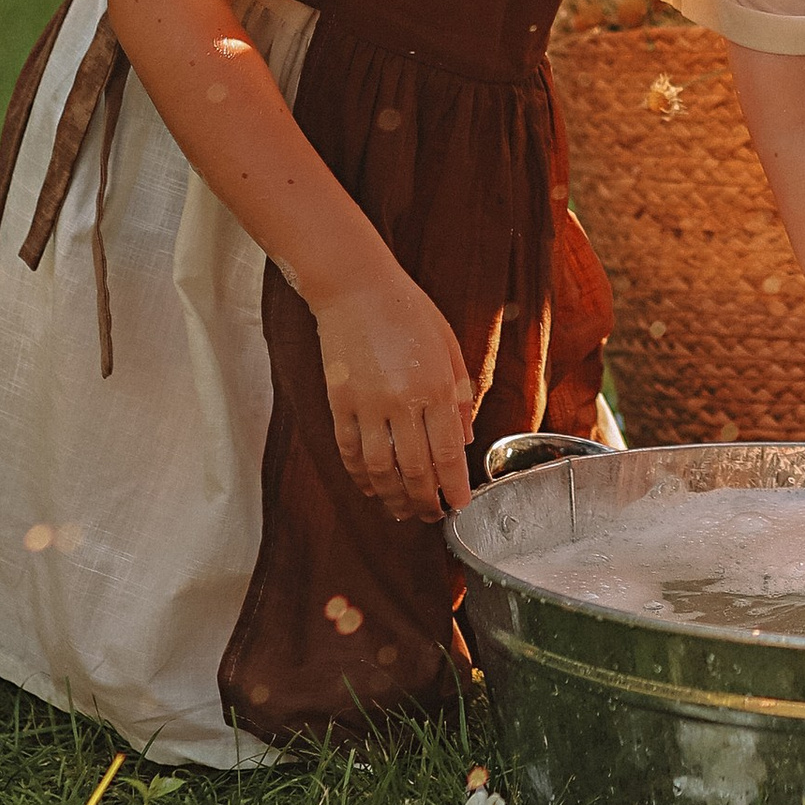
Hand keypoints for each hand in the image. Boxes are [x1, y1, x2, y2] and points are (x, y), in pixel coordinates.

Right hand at [314, 274, 476, 524]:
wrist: (356, 288)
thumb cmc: (409, 311)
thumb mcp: (450, 346)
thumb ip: (462, 395)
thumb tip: (466, 441)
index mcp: (436, 386)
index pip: (448, 453)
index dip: (455, 487)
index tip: (461, 506)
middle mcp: (402, 401)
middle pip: (415, 470)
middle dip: (426, 502)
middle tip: (433, 516)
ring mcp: (367, 404)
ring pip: (380, 469)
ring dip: (393, 498)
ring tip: (403, 512)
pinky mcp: (339, 403)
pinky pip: (349, 451)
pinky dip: (360, 476)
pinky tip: (372, 488)